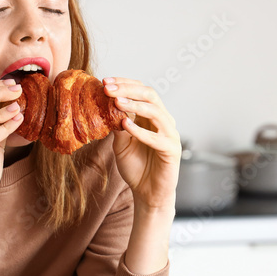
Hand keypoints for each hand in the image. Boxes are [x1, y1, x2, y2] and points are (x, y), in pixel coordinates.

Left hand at [102, 77, 180, 210]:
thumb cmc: (136, 168)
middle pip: (150, 95)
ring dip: (135, 105)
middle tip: (108, 88)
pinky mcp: (172, 150)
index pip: (141, 91)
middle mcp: (163, 121)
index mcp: (152, 116)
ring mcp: (170, 134)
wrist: (147, 193)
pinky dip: (140, 130)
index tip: (104, 82)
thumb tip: (105, 106)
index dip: (124, 84)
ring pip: (156, 111)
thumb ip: (117, 126)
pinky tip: (125, 124)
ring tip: (116, 103)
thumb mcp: (121, 144)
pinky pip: (156, 137)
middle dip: (128, 89)